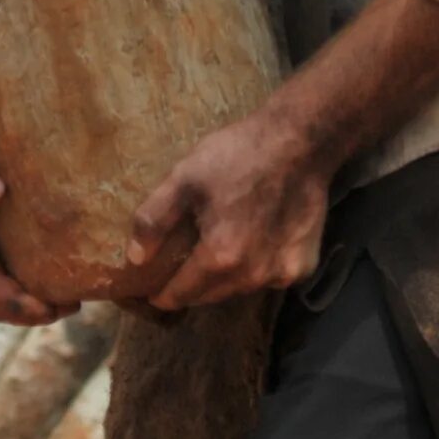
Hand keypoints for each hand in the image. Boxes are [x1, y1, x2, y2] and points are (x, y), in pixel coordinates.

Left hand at [127, 108, 330, 311]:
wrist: (299, 142)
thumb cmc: (237, 155)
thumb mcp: (184, 177)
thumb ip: (154, 219)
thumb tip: (136, 258)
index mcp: (220, 257)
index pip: (181, 295)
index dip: (163, 294)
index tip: (152, 291)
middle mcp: (252, 276)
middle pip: (210, 296)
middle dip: (191, 288)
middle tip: (180, 270)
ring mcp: (281, 274)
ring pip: (240, 289)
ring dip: (224, 279)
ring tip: (215, 254)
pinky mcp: (303, 266)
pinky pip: (269, 279)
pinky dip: (256, 269)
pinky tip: (253, 243)